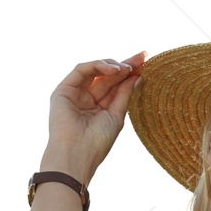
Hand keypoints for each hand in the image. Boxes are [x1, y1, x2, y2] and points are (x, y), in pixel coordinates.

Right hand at [45, 52, 146, 178]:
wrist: (76, 154)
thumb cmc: (97, 141)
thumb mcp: (116, 115)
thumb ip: (124, 94)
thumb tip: (137, 76)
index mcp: (99, 108)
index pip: (116, 85)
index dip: (130, 73)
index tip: (146, 62)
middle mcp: (86, 99)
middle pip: (107, 76)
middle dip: (125, 65)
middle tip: (143, 57)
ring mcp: (74, 93)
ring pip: (95, 70)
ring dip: (113, 66)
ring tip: (127, 68)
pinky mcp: (63, 90)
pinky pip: (82, 70)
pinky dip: (98, 66)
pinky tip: (113, 70)